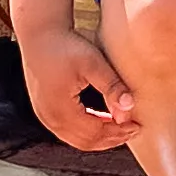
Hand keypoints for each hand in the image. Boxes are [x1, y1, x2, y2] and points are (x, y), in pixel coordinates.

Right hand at [19, 26, 139, 151]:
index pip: (94, 134)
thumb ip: (112, 86)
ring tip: (121, 127)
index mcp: (60, 110)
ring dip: (100, 136)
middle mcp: (49, 118)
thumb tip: (129, 108)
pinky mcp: (44, 110)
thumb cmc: (64, 45)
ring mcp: (44, 116)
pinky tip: (103, 120)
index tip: (137, 126)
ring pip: (76, 139)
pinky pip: (68, 130)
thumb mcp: (92, 63)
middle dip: (111, 139)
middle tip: (133, 130)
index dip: (118, 133)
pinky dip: (88, 130)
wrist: (39, 34)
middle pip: (85, 142)